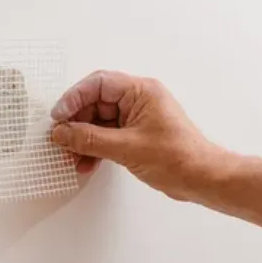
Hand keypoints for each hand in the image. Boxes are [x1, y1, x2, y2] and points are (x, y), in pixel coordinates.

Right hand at [51, 70, 225, 201]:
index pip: (98, 84)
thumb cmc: (178, 158)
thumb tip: (63, 133)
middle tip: (61, 138)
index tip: (59, 116)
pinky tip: (87, 162)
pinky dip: (96, 147)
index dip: (74, 98)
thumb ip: (89, 139)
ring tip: (72, 155)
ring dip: (84, 138)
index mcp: (141, 91)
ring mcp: (138, 117)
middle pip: (96, 102)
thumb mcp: (126, 148)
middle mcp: (139, 100)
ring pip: (100, 121)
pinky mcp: (137, 135)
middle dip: (77, 122)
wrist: (202, 178)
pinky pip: (108, 135)